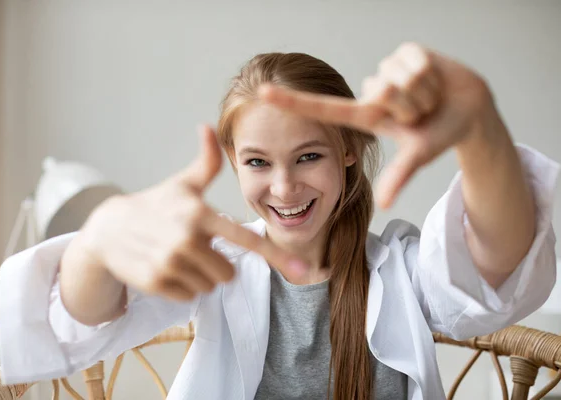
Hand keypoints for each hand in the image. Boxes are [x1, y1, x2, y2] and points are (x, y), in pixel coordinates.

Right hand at [79, 125, 306, 300]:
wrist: (108, 230)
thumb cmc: (154, 204)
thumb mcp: (181, 184)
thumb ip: (206, 162)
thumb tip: (208, 126)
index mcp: (200, 213)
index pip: (245, 239)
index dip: (276, 256)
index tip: (303, 272)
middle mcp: (187, 239)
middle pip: (229, 273)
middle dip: (218, 264)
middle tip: (197, 249)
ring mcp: (171, 263)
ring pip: (209, 286)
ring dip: (200, 276)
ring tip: (180, 256)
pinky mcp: (157, 282)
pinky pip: (189, 296)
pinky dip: (183, 286)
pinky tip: (167, 268)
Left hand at [259, 42, 498, 208]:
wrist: (471, 109)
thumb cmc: (440, 134)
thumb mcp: (419, 155)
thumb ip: (399, 176)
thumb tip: (384, 204)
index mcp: (366, 115)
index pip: (323, 107)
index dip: (292, 102)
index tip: (262, 93)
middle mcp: (373, 90)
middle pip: (383, 93)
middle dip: (411, 107)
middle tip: (422, 113)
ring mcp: (388, 70)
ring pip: (399, 78)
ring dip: (424, 92)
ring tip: (430, 98)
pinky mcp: (406, 52)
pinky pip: (414, 61)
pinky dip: (432, 74)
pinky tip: (435, 78)